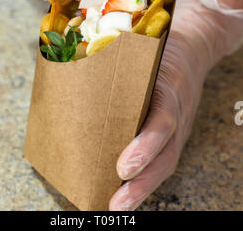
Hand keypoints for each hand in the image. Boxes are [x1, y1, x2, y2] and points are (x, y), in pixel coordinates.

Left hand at [110, 0, 242, 210]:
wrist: (194, 46)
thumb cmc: (161, 47)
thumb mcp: (144, 46)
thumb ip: (112, 55)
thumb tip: (59, 57)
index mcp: (167, 87)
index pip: (163, 121)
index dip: (145, 146)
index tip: (123, 167)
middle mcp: (176, 111)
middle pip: (166, 154)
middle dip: (141, 182)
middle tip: (115, 202)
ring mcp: (179, 124)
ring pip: (166, 162)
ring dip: (142, 188)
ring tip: (116, 206)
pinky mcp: (174, 131)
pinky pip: (163, 157)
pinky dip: (146, 177)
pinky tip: (126, 190)